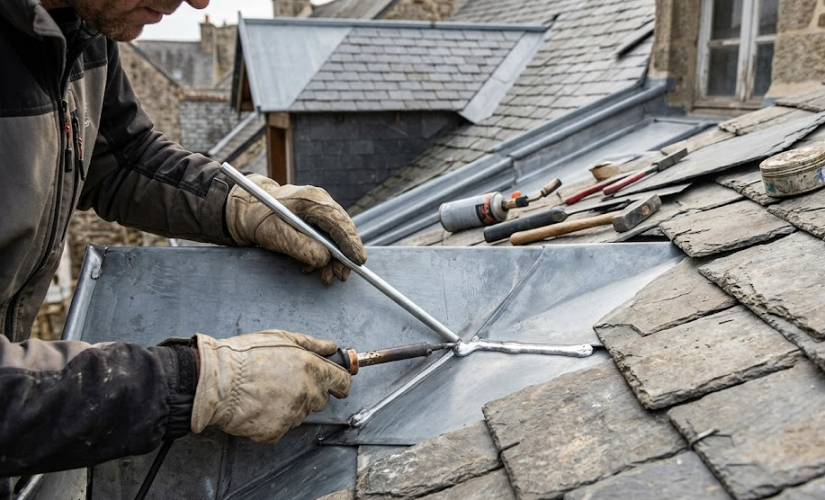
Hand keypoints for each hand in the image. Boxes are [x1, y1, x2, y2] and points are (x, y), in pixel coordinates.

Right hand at [191, 330, 350, 443]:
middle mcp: (307, 393)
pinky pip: (281, 426)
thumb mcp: (282, 337)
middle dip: (310, 391)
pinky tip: (258, 405)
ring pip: (300, 413)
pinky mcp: (276, 431)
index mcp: (312, 369)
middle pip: (321, 399)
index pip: (343, 383)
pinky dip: (272, 418)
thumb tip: (331, 348)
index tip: (336, 383)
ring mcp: (292, 415)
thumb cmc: (244, 357)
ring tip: (266, 390)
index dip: (339, 382)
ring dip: (290, 404)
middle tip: (285, 381)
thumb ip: (312, 344)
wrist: (215, 381)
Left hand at [226, 175, 366, 284]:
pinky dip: (324, 254)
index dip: (350, 242)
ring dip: (333, 260)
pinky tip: (312, 267)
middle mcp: (320, 201)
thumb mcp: (276, 234)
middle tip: (340, 277)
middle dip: (343, 256)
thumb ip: (301, 247)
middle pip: (342, 230)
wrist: (248, 209)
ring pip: (336, 237)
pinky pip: (328, 238)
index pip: (339, 221)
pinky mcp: (317, 219)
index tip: (358, 260)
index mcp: (312, 199)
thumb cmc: (258, 218)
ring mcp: (320, 209)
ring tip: (326, 278)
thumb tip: (324, 259)